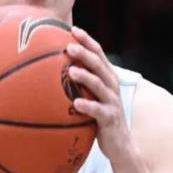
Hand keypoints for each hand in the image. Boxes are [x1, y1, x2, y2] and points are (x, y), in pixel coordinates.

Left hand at [67, 26, 133, 166]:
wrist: (120, 143)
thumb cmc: (100, 115)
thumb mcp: (92, 94)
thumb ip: (80, 81)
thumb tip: (53, 67)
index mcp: (107, 76)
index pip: (98, 53)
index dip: (87, 40)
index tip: (72, 29)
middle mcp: (111, 85)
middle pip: (98, 64)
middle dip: (85, 53)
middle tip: (69, 45)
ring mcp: (112, 101)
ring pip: (99, 85)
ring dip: (85, 76)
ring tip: (71, 71)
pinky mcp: (110, 118)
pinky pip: (98, 111)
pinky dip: (87, 106)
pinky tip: (76, 104)